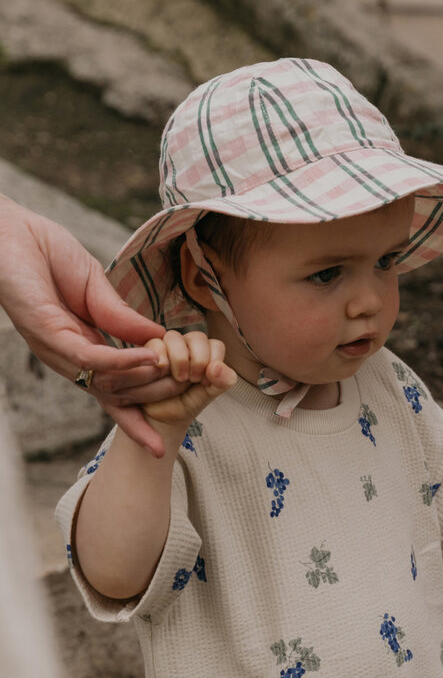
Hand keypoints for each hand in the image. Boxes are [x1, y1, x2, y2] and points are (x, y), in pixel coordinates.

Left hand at [0, 195, 186, 454]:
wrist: (9, 230)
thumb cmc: (47, 253)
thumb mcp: (98, 289)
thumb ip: (124, 318)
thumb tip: (159, 340)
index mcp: (82, 350)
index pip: (113, 395)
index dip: (136, 421)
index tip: (161, 447)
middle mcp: (68, 359)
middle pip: (115, 396)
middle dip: (154, 399)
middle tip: (189, 389)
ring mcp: (57, 350)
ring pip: (106, 383)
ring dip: (145, 380)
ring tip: (177, 371)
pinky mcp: (49, 334)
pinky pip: (92, 358)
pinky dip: (123, 361)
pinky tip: (151, 355)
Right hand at [141, 331, 236, 427]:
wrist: (162, 417)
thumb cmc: (187, 402)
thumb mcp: (208, 395)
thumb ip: (222, 382)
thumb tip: (217, 367)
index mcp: (207, 354)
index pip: (215, 345)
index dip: (213, 362)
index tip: (205, 382)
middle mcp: (188, 346)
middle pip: (197, 337)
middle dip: (198, 360)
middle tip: (193, 380)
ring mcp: (168, 346)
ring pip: (175, 337)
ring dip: (179, 358)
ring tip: (179, 378)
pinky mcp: (149, 351)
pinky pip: (155, 343)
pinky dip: (161, 357)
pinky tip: (162, 371)